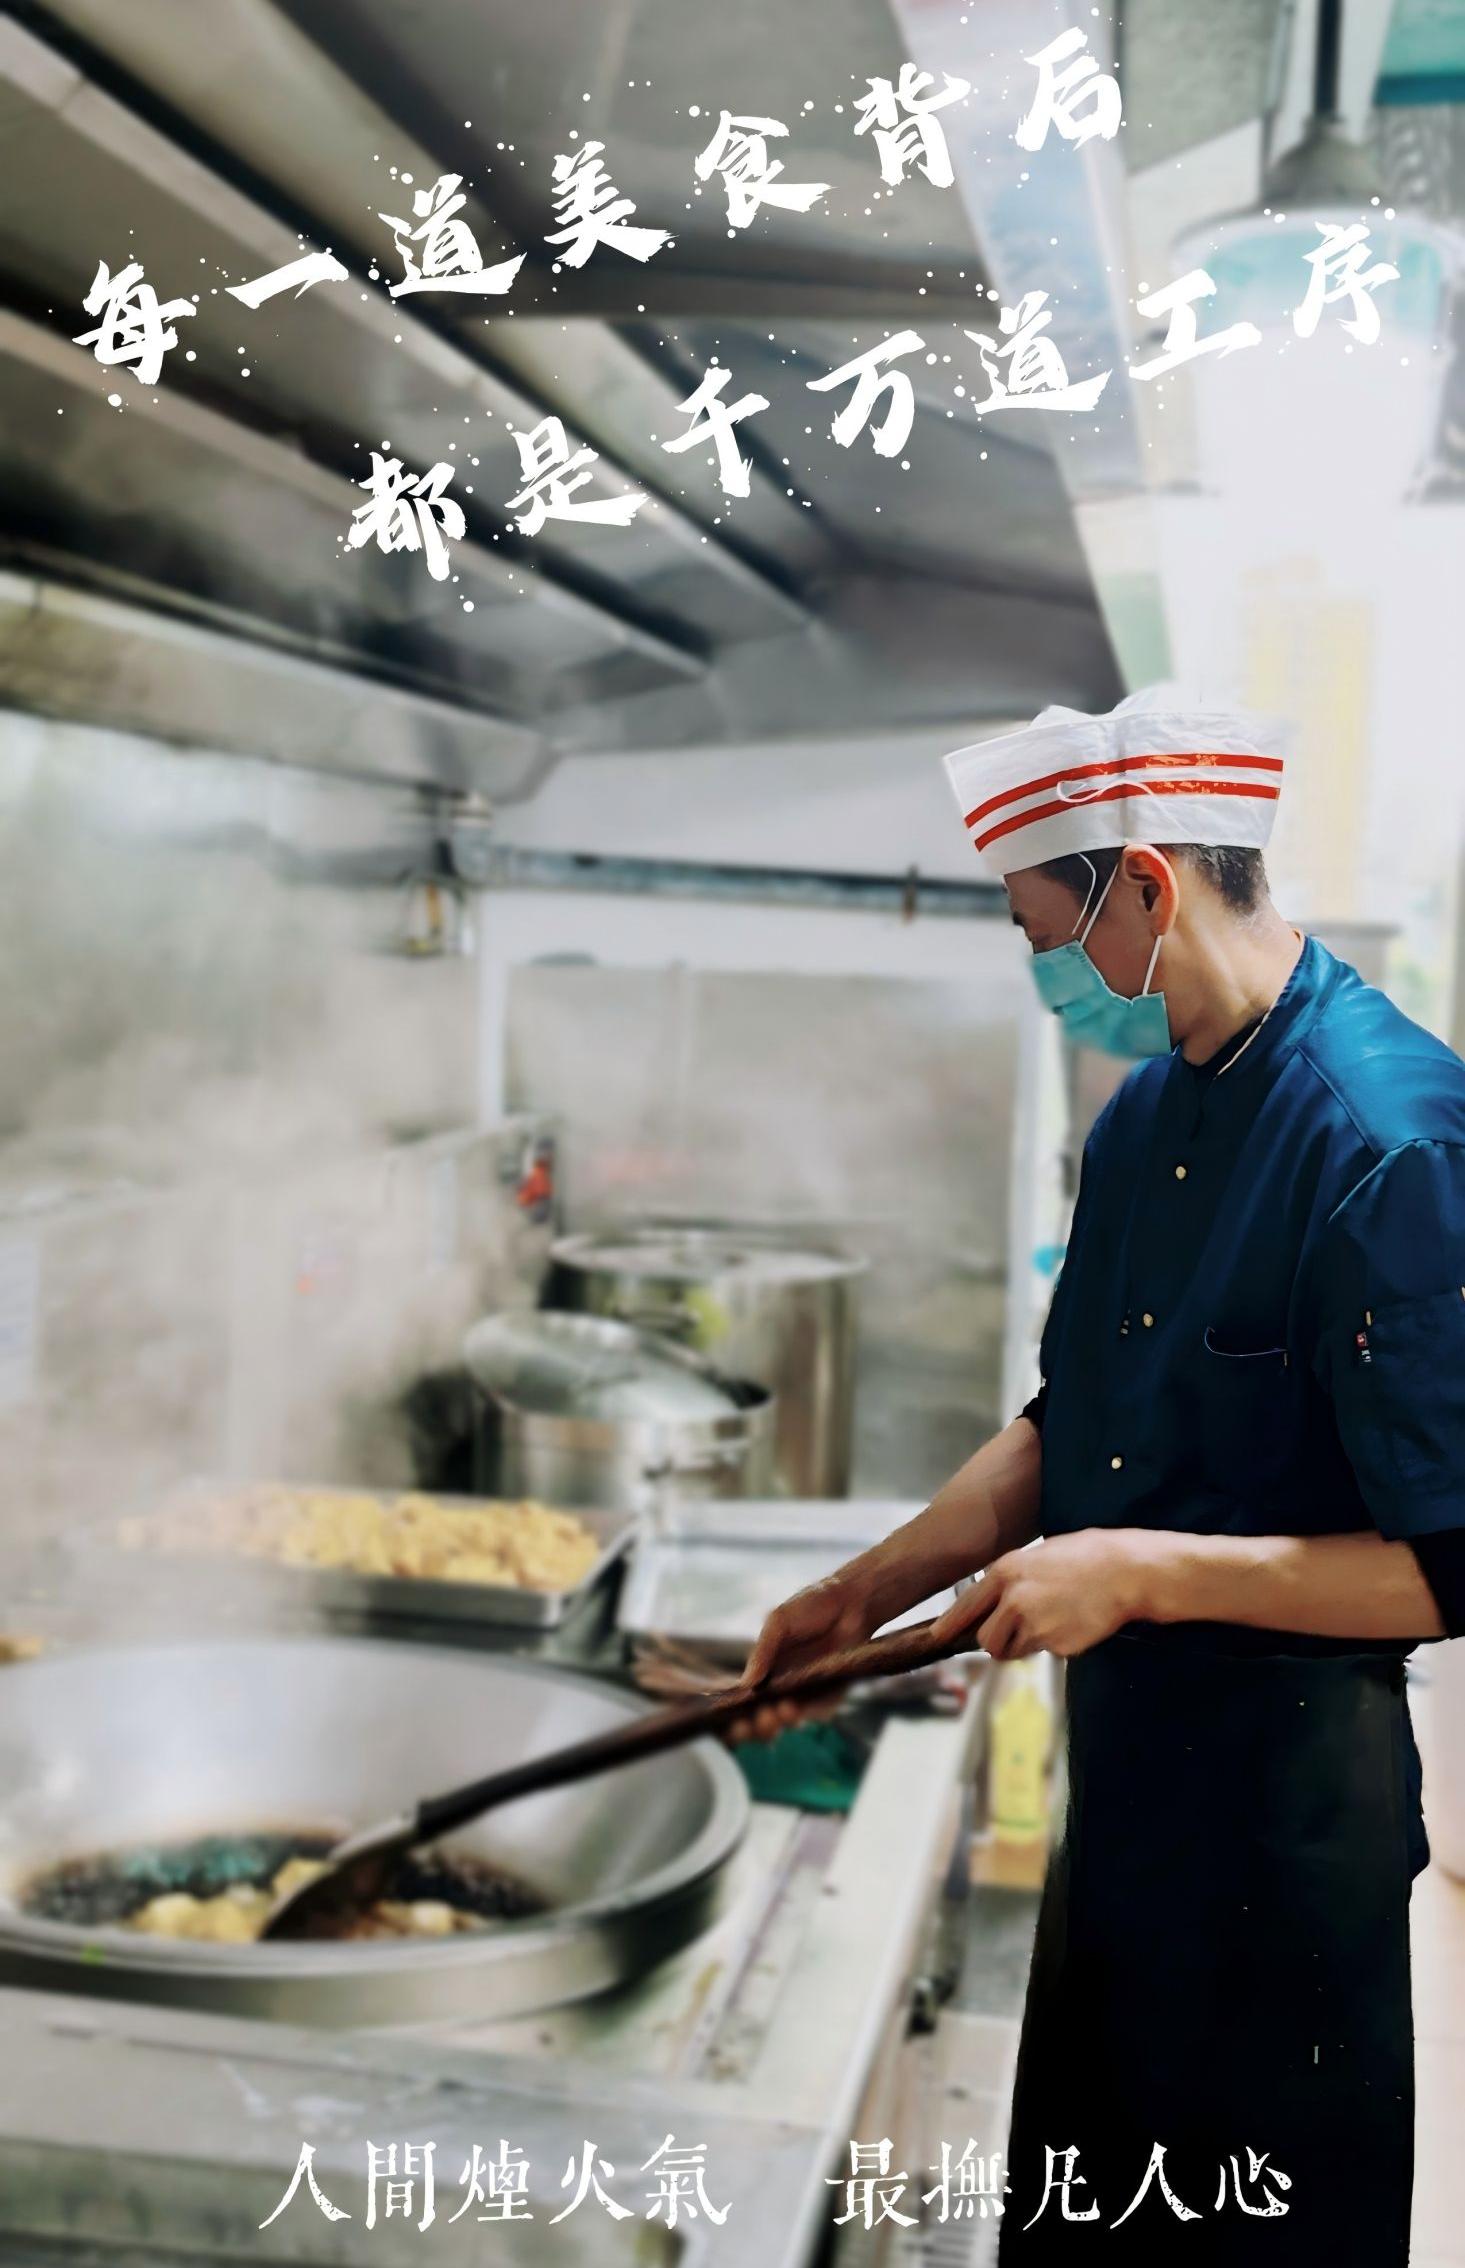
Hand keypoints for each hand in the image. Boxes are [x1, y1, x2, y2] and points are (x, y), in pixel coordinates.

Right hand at [722, 1574, 880, 1745]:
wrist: (851, 1602)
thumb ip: (762, 1651)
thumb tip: (745, 1683)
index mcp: (764, 1669)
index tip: (733, 1721)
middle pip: (763, 1717)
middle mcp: (782, 1685)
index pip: (745, 1699)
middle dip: (757, 1726)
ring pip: (789, 1720)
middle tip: (759, 1719)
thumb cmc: (811, 1606)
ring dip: (782, 1722)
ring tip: (782, 1709)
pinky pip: (818, 1713)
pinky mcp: (830, 1695)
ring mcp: (806, 1692)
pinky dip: (809, 1714)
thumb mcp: (779, 1622)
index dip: (736, 1715)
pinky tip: (800, 1708)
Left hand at [928, 1529, 1150, 1661]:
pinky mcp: (1058, 1646)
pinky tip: (1073, 1621)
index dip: (950, 1624)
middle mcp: (1015, 1601)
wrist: (1125, 1571)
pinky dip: (1056, 1643)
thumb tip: (995, 1601)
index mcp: (1007, 1573)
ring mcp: (1036, 1626)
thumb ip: (1012, 1580)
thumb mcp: (1038, 1556)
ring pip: (1016, 1650)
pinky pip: (1047, 1652)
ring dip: (1026, 1643)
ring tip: (1053, 1619)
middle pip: (988, 1640)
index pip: (967, 1606)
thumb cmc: (1085, 1556)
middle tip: (1016, 1633)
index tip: (937, 1636)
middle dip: (998, 1641)